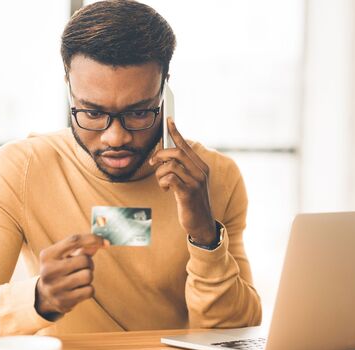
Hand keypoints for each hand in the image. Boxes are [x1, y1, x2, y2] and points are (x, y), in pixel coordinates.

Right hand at [35, 234, 108, 316]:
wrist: (45, 295)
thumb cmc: (60, 269)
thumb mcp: (65, 256)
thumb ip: (83, 248)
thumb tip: (103, 242)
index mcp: (47, 255)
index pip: (73, 241)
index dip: (92, 239)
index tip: (105, 242)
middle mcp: (48, 271)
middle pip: (84, 260)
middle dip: (89, 263)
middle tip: (83, 267)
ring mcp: (55, 288)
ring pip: (88, 276)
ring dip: (89, 276)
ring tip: (80, 278)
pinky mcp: (63, 301)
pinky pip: (89, 290)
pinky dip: (89, 289)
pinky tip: (79, 289)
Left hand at [149, 118, 216, 244]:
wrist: (202, 223)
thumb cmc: (192, 201)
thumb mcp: (189, 182)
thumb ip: (181, 168)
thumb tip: (164, 153)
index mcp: (201, 166)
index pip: (186, 145)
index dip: (176, 132)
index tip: (168, 120)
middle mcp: (200, 172)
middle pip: (176, 152)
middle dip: (159, 155)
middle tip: (152, 163)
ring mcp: (195, 182)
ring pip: (170, 165)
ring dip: (159, 174)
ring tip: (162, 183)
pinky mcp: (188, 193)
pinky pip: (169, 178)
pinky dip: (163, 182)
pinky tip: (166, 189)